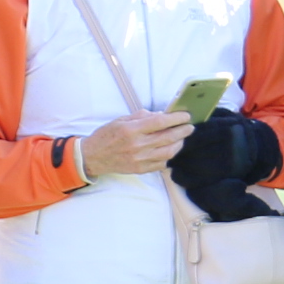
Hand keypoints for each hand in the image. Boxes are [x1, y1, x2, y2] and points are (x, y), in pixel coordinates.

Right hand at [75, 109, 192, 178]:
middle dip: (182, 131)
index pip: (160, 122)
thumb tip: (161, 115)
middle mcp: (137, 145)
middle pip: (168, 137)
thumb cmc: (106, 136)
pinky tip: (170, 150)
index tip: (186, 116)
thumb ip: (142, 116)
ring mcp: (139, 159)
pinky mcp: (140, 169)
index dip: (176, 118)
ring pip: (168, 152)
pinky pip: (161, 163)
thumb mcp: (121, 120)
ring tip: (182, 138)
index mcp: (131, 130)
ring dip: (179, 144)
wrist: (93, 157)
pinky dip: (169, 156)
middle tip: (189, 127)